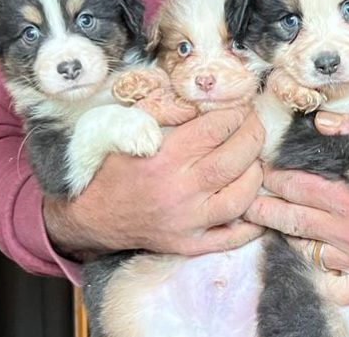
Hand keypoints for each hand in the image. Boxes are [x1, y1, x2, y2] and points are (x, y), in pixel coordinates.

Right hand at [44, 107, 264, 259]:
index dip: (235, 115)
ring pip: (240, 198)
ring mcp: (187, 222)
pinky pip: (232, 238)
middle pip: (234, 161)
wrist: (93, 217)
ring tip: (253, 161)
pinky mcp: (190, 244)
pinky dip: (251, 223)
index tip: (240, 110)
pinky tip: (255, 204)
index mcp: (164, 158)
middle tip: (255, 127)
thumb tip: (202, 102)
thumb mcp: (128, 130)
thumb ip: (165, 112)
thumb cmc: (114, 169)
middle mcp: (179, 191)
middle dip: (254, 137)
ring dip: (255, 175)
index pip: (215, 130)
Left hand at [245, 111, 348, 303]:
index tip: (263, 174)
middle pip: (294, 221)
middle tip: (248, 203)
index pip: (299, 188)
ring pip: (309, 252)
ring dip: (291, 238)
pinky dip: (321, 278)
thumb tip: (320, 123)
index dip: (276, 179)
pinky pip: (336, 287)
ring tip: (276, 226)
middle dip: (266, 209)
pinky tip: (313, 263)